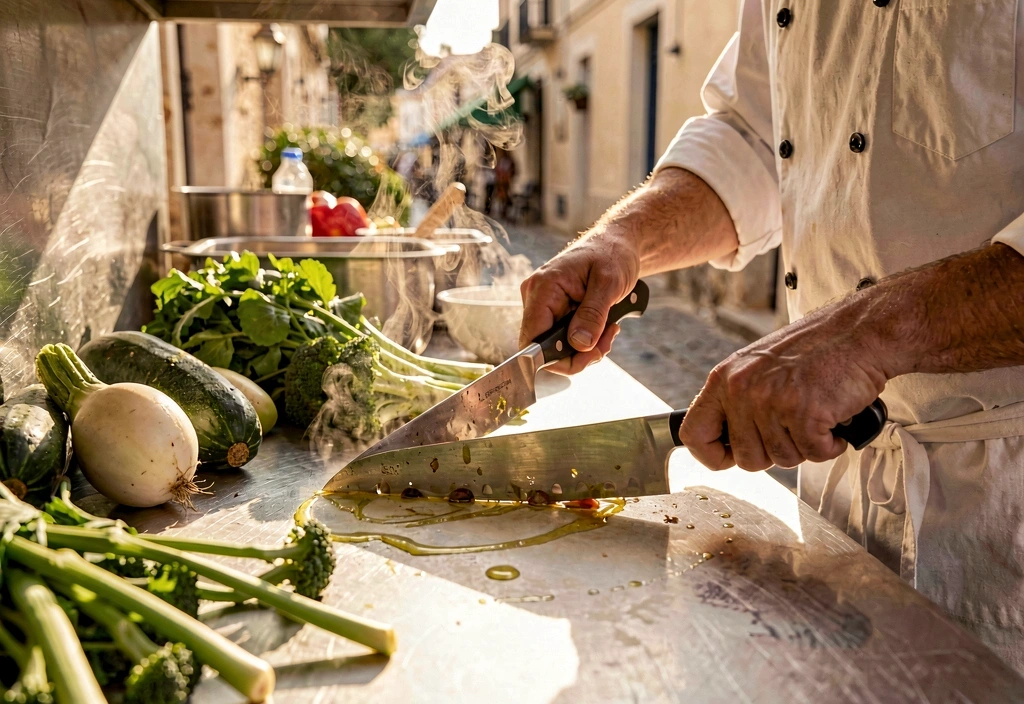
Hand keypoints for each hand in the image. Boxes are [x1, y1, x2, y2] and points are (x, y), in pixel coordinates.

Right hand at [519, 229, 638, 373]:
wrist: (617, 242)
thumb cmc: (612, 253)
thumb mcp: (608, 284)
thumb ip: (592, 315)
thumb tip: (579, 344)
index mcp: (543, 287)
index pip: (532, 338)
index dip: (554, 358)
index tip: (586, 357)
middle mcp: (536, 297)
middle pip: (545, 347)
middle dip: (578, 354)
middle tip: (605, 343)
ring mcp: (544, 304)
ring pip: (556, 345)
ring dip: (585, 347)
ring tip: (609, 330)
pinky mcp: (555, 309)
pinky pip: (564, 337)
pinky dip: (585, 339)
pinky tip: (602, 327)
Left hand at [679, 302, 888, 470]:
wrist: (859, 331)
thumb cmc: (815, 350)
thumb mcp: (758, 367)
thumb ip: (738, 400)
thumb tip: (728, 440)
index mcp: (724, 379)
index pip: (693, 434)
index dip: (711, 455)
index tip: (729, 458)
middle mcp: (742, 390)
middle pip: (747, 459)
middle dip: (775, 452)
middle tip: (794, 426)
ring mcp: (771, 402)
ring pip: (783, 459)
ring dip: (806, 445)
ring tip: (816, 413)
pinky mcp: (804, 413)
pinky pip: (815, 454)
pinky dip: (830, 444)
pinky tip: (833, 418)